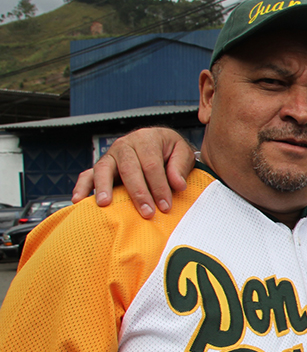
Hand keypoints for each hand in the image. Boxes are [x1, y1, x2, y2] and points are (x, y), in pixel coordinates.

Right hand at [72, 127, 194, 217]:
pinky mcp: (100, 166)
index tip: (165, 206)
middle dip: (138, 193)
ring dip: (104, 188)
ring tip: (105, 204)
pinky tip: (78, 201)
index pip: (152, 165)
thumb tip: (177, 185)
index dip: (159, 187)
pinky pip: (86, 175)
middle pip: (129, 169)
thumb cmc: (170, 152)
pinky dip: (81, 187)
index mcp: (146, 138)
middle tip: (147, 213)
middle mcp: (124, 145)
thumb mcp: (183, 153)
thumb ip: (180, 167)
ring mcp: (110, 155)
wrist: (158, 144)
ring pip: (103, 169)